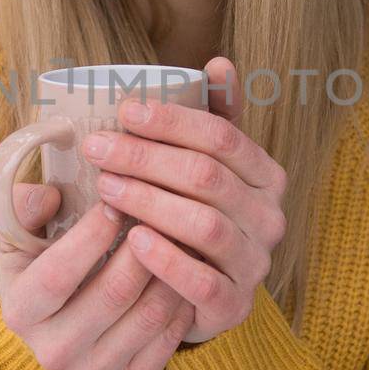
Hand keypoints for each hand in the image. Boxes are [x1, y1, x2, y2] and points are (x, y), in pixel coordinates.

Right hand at [0, 180, 196, 369]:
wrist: (56, 321)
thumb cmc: (41, 263)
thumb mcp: (21, 234)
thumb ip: (25, 208)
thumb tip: (48, 195)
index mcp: (19, 311)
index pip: (58, 273)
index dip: (90, 235)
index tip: (116, 202)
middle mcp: (51, 350)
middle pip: (112, 294)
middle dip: (144, 249)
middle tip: (162, 215)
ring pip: (147, 318)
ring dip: (171, 274)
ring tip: (182, 239)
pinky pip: (165, 347)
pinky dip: (181, 309)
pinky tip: (184, 278)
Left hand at [81, 57, 288, 345]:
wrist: (194, 295)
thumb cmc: (191, 215)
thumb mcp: (204, 165)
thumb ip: (213, 116)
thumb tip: (219, 62)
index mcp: (266, 175)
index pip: (223, 137)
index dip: (173, 121)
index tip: (124, 111)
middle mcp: (270, 218)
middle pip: (208, 177)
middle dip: (147, 158)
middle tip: (98, 147)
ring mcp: (255, 264)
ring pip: (206, 225)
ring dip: (150, 202)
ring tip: (105, 188)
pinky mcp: (233, 307)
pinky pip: (204, 283)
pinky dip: (167, 260)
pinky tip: (132, 241)